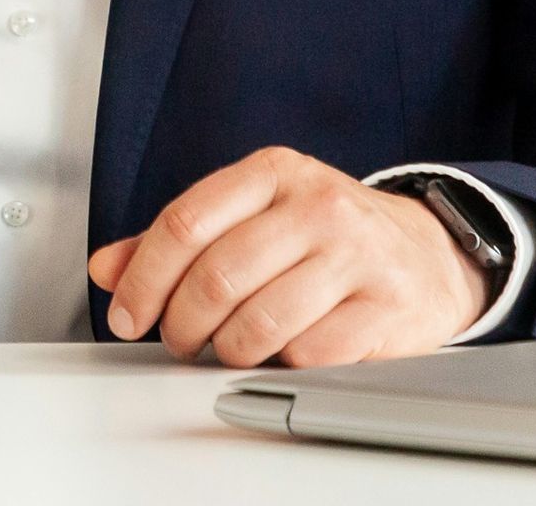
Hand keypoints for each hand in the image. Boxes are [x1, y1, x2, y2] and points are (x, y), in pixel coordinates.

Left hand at [87, 148, 491, 367]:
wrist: (425, 254)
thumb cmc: (325, 235)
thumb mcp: (253, 215)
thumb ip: (180, 238)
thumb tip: (109, 266)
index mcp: (274, 172)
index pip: (186, 222)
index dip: (144, 277)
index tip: (128, 313)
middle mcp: (318, 206)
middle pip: (216, 277)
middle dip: (181, 324)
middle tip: (178, 340)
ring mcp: (357, 255)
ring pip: (258, 322)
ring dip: (226, 350)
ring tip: (226, 347)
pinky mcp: (386, 308)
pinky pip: (308, 354)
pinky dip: (282, 364)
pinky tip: (282, 351)